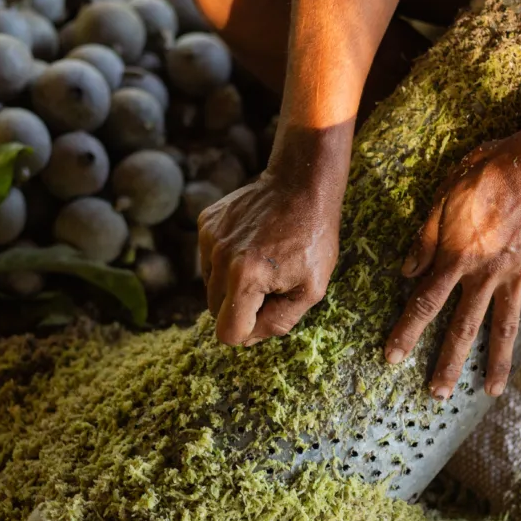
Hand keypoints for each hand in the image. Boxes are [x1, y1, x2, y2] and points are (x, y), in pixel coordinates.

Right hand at [199, 172, 340, 345]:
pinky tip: (251, 244)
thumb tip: (249, 338)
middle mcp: (220, 258)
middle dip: (241, 307)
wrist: (302, 183)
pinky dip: (227, 260)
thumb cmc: (313, 238)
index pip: (227, 332)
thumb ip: (279, 322)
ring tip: (262, 262)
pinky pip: (208, 260)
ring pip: (210, 286)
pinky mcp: (206, 223)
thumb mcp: (311, 289)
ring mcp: (210, 238)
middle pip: (215, 311)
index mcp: (245, 278)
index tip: (267, 313)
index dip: (249, 331)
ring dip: (232, 284)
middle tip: (270, 285)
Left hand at [384, 132, 520, 397]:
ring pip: (505, 327)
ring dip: (498, 361)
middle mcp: (486, 275)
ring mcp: (517, 276)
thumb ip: (425, 238)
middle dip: (448, 363)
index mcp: (457, 258)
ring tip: (491, 392)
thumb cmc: (488, 174)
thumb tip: (406, 272)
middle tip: (436, 394)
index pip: (425, 303)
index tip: (392, 358)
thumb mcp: (445, 197)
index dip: (406, 332)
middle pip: (463, 327)